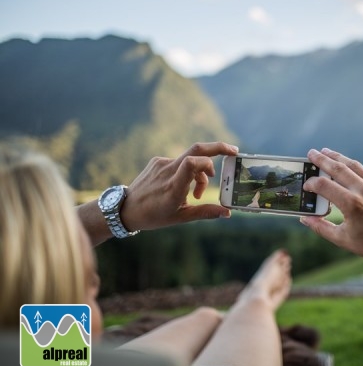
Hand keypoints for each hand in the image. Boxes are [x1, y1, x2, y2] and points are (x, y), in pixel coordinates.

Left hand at [120, 142, 237, 231]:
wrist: (126, 209)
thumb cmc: (154, 216)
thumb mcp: (181, 217)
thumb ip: (206, 212)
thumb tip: (227, 213)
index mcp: (173, 187)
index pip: (191, 162)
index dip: (208, 164)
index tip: (217, 175)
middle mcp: (167, 172)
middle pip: (196, 149)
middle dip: (218, 148)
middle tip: (233, 151)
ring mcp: (161, 164)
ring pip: (190, 160)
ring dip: (199, 173)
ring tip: (196, 193)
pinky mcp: (157, 161)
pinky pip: (179, 162)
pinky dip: (186, 172)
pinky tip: (180, 186)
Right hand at [300, 148, 362, 277]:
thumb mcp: (342, 239)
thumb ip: (320, 227)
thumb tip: (305, 218)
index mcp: (351, 205)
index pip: (324, 186)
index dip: (312, 184)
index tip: (306, 185)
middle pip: (338, 169)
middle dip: (322, 160)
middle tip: (311, 153)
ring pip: (353, 166)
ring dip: (338, 157)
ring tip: (325, 152)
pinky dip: (353, 166)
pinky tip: (345, 165)